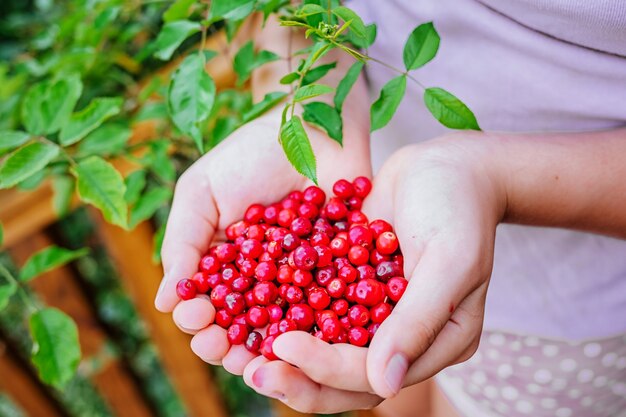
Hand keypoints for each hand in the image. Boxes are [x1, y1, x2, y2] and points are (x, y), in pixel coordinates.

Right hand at [154, 109, 369, 374]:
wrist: (312, 125)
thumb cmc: (251, 154)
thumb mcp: (202, 192)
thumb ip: (183, 243)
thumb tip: (164, 302)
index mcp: (224, 266)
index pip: (206, 307)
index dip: (197, 320)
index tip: (197, 316)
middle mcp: (261, 281)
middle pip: (243, 328)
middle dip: (229, 346)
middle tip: (223, 349)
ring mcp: (302, 281)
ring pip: (285, 331)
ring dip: (271, 351)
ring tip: (261, 359)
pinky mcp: (341, 274)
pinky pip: (332, 309)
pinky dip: (321, 329)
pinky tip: (310, 340)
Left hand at [241, 133, 505, 410]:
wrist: (447, 165)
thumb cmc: (459, 207)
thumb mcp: (449, 260)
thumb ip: (418, 320)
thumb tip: (385, 385)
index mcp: (437, 343)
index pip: (374, 373)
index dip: (327, 367)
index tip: (282, 346)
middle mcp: (405, 337)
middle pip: (346, 376)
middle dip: (299, 378)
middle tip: (252, 371)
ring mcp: (377, 313)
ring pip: (328, 349)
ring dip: (287, 355)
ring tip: (241, 354)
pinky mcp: (355, 286)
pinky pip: (319, 309)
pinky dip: (288, 312)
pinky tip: (251, 309)